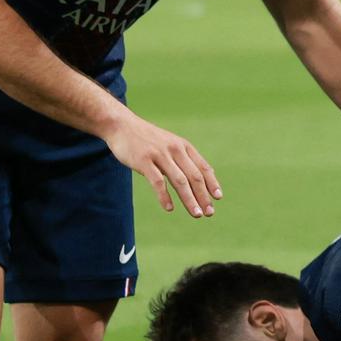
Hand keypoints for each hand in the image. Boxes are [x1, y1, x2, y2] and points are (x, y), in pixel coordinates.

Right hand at [105, 109, 220, 216]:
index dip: (212, 183)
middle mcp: (175, 150)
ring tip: (196, 214)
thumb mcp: (168, 145)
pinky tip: (169, 208)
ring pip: (179, 181)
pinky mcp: (144, 161)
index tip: (218, 197)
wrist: (121, 125)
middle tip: (209, 213)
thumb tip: (196, 180)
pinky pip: (157, 181)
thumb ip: (181, 159)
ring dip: (189, 199)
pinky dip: (165, 196)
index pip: (202, 167)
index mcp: (183, 146)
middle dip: (203, 196)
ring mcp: (159, 155)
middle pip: (194, 177)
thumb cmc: (146, 139)